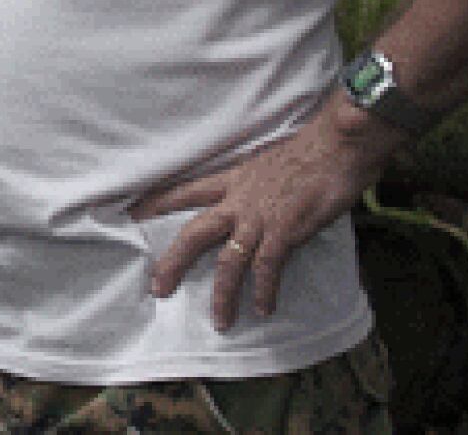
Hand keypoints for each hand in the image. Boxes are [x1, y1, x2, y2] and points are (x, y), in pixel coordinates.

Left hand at [129, 101, 402, 330]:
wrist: (337, 146)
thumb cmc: (310, 152)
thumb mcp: (267, 163)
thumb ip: (254, 185)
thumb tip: (252, 199)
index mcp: (232, 180)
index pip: (184, 191)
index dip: (155, 203)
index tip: (130, 215)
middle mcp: (239, 200)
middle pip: (194, 233)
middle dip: (173, 263)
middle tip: (157, 289)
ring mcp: (261, 217)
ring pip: (229, 261)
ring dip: (223, 295)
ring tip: (220, 321)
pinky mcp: (286, 230)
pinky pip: (268, 267)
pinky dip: (264, 290)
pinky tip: (263, 309)